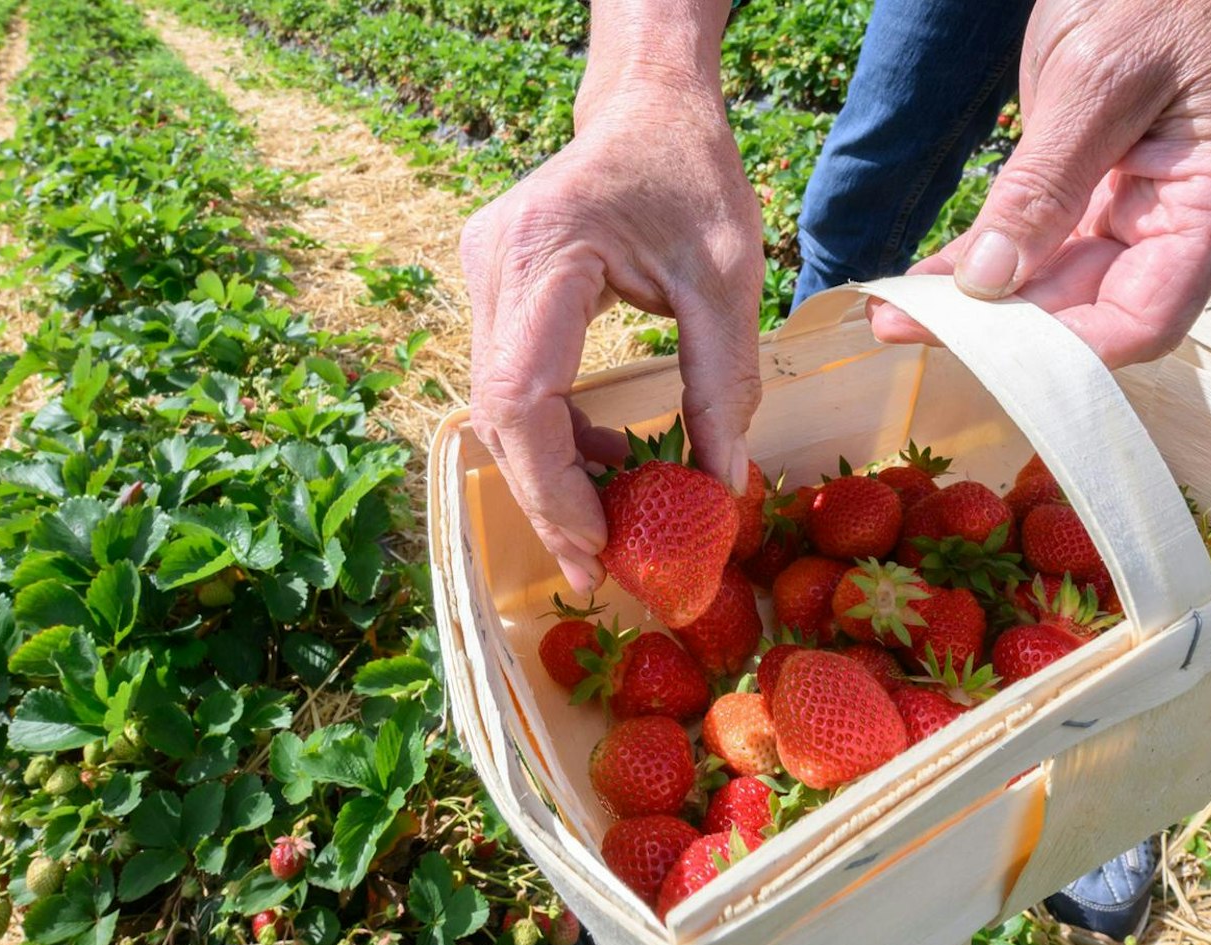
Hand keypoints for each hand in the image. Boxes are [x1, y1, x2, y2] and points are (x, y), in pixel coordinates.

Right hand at [460, 70, 762, 593]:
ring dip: (550, 473)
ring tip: (609, 529)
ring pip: (499, 406)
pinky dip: (555, 432)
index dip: (551, 484)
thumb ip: (724, 381)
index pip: (521, 395)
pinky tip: (605, 460)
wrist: (648, 108)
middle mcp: (491, 265)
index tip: (596, 544)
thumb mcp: (728, 278)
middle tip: (597, 570)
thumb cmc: (691, 174)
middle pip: (499, 413)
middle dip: (548, 500)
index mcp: (544, 253)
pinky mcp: (496, 288)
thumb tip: (722, 485)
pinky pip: (513, 380)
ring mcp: (482, 275)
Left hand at [871, 0, 1210, 365]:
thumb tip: (990, 282)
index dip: (1069, 353)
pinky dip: (982, 262)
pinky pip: (1039, 241)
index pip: (1148, 317)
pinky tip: (920, 287)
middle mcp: (1189, 217)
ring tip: (895, 316)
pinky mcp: (1099, 186)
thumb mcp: (1098, 74)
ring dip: (981, 305)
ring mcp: (1143, 205)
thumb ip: (1046, 181)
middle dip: (1004, 331)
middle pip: (1096, 310)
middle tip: (908, 329)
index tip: (984, 356)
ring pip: (1058, 284)